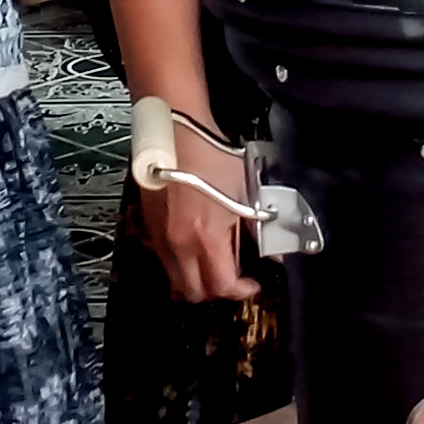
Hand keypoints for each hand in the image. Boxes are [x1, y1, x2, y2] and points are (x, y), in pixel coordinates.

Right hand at [142, 125, 260, 303]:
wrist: (176, 131)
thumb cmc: (210, 154)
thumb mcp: (245, 192)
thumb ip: (258, 229)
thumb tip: (273, 251)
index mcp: (205, 237)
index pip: (221, 286)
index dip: (241, 291)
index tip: (252, 283)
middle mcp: (179, 244)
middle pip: (194, 293)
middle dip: (216, 292)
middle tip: (233, 278)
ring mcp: (161, 237)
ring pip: (175, 280)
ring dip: (196, 281)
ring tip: (214, 265)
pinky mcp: (150, 227)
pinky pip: (165, 261)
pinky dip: (181, 265)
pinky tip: (196, 247)